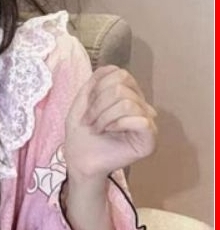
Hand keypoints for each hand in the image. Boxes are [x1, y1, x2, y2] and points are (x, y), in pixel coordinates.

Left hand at [64, 65, 157, 181]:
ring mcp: (146, 122)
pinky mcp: (149, 139)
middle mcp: (139, 105)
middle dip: (98, 104)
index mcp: (126, 94)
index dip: (97, 88)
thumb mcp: (81, 102)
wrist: (78, 160)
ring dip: (104, 117)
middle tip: (89, 121)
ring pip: (128, 103)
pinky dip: (118, 124)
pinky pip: (140, 120)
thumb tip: (114, 69)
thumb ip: (95, 82)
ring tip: (97, 128)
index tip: (86, 106)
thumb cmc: (80, 134)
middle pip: (122, 86)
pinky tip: (110, 132)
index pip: (119, 74)